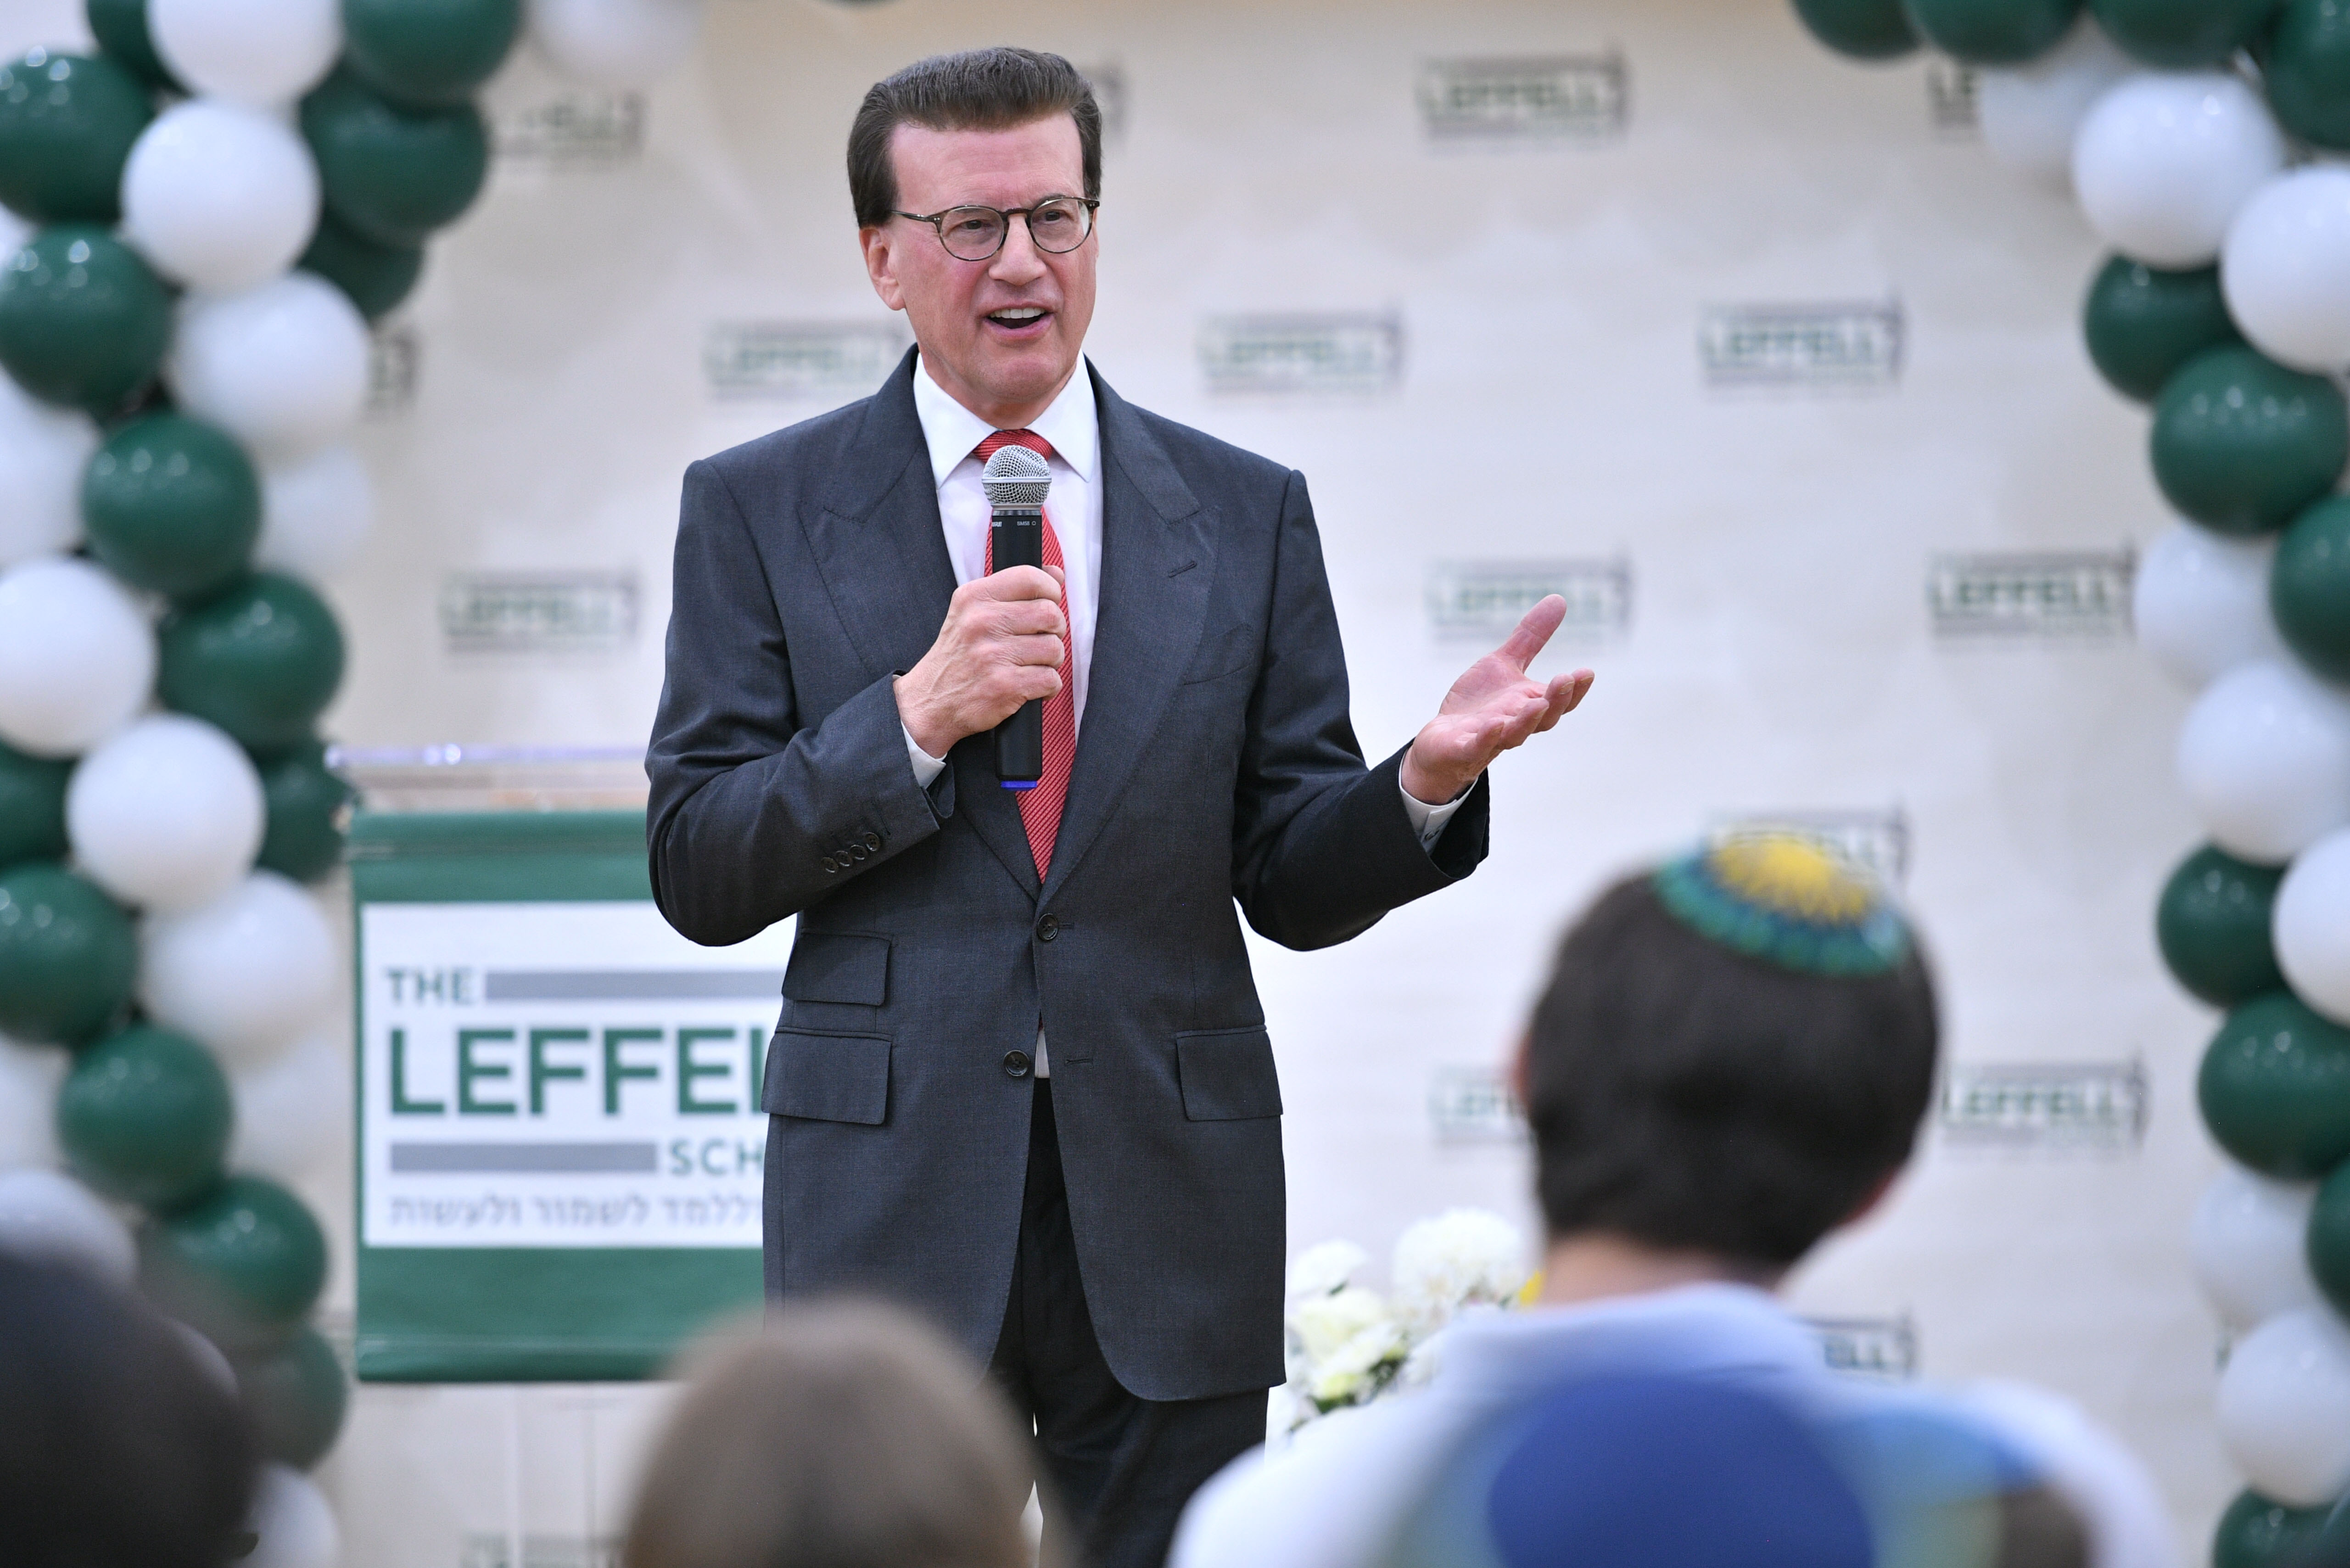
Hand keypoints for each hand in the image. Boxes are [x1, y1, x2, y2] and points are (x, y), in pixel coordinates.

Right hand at [894, 566, 1066, 756]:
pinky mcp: (1003, 686)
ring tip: (1032, 665)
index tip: (1046, 605)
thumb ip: (1013, 590)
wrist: (930, 703)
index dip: (1050, 592)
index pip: (1030, 578)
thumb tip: (1056, 573)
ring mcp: (991, 655)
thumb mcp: (972, 612)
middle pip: (1050, 614)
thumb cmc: (958, 657)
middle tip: (1040, 641)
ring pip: (1054, 648)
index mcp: (973, 598)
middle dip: (1054, 630)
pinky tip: (1033, 687)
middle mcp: (981, 622)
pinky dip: (1049, 686)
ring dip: (1052, 661)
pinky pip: (1050, 679)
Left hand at [1400, 595, 1593, 805]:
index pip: (1560, 701)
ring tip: (1538, 703)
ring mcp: (1490, 739)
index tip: (1586, 672)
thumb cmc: (1479, 704)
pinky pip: (1478, 747)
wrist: (1442, 742)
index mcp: (1529, 704)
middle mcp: (1515, 724)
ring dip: (1528, 720)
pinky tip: (1493, 724)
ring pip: (1515, 734)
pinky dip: (1487, 738)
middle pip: (1544, 718)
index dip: (1575, 690)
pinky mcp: (1463, 750)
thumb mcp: (1503, 664)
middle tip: (1566, 680)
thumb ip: (1530, 637)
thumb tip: (1559, 599)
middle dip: (1557, 700)